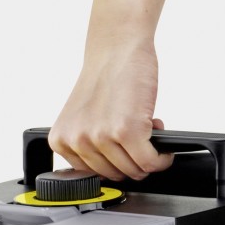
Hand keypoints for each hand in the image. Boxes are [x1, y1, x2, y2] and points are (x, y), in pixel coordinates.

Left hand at [49, 39, 172, 181]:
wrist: (117, 48)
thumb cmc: (104, 80)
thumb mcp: (83, 119)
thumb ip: (89, 146)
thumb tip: (115, 172)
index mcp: (62, 141)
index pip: (94, 175)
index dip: (115, 163)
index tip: (124, 151)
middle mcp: (78, 141)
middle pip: (116, 176)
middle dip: (134, 161)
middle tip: (139, 140)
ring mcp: (101, 137)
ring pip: (135, 171)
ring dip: (150, 158)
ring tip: (148, 135)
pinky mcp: (127, 131)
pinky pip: (150, 162)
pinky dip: (162, 159)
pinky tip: (163, 149)